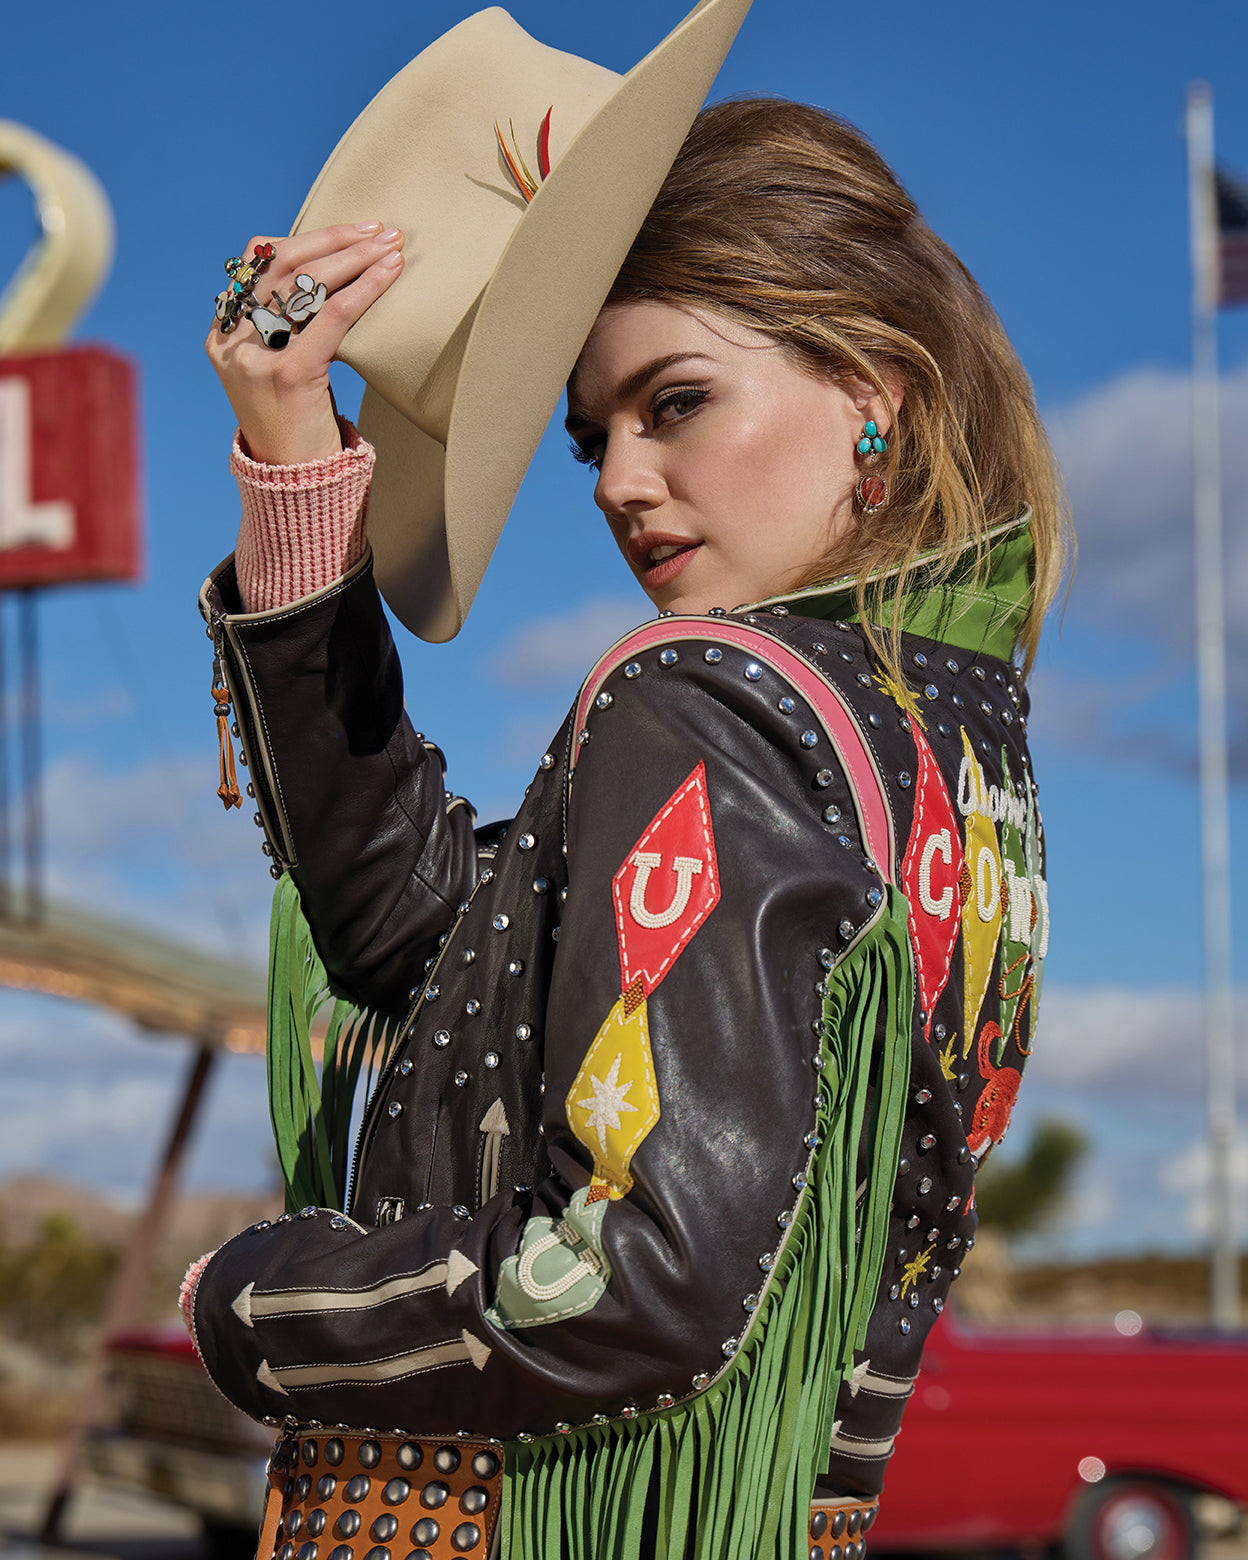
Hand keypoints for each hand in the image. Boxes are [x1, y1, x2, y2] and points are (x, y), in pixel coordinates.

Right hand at [205, 223, 404, 465]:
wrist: (294, 485)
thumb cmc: (296, 425)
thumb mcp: (279, 368)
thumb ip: (283, 328)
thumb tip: (325, 277)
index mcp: (223, 336)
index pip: (258, 263)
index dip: (305, 239)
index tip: (349, 229)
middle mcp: (232, 342)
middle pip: (280, 264)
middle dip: (333, 240)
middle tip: (378, 229)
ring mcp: (256, 358)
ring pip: (304, 283)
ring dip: (353, 257)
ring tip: (391, 245)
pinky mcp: (289, 375)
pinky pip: (331, 316)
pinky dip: (364, 288)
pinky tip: (389, 272)